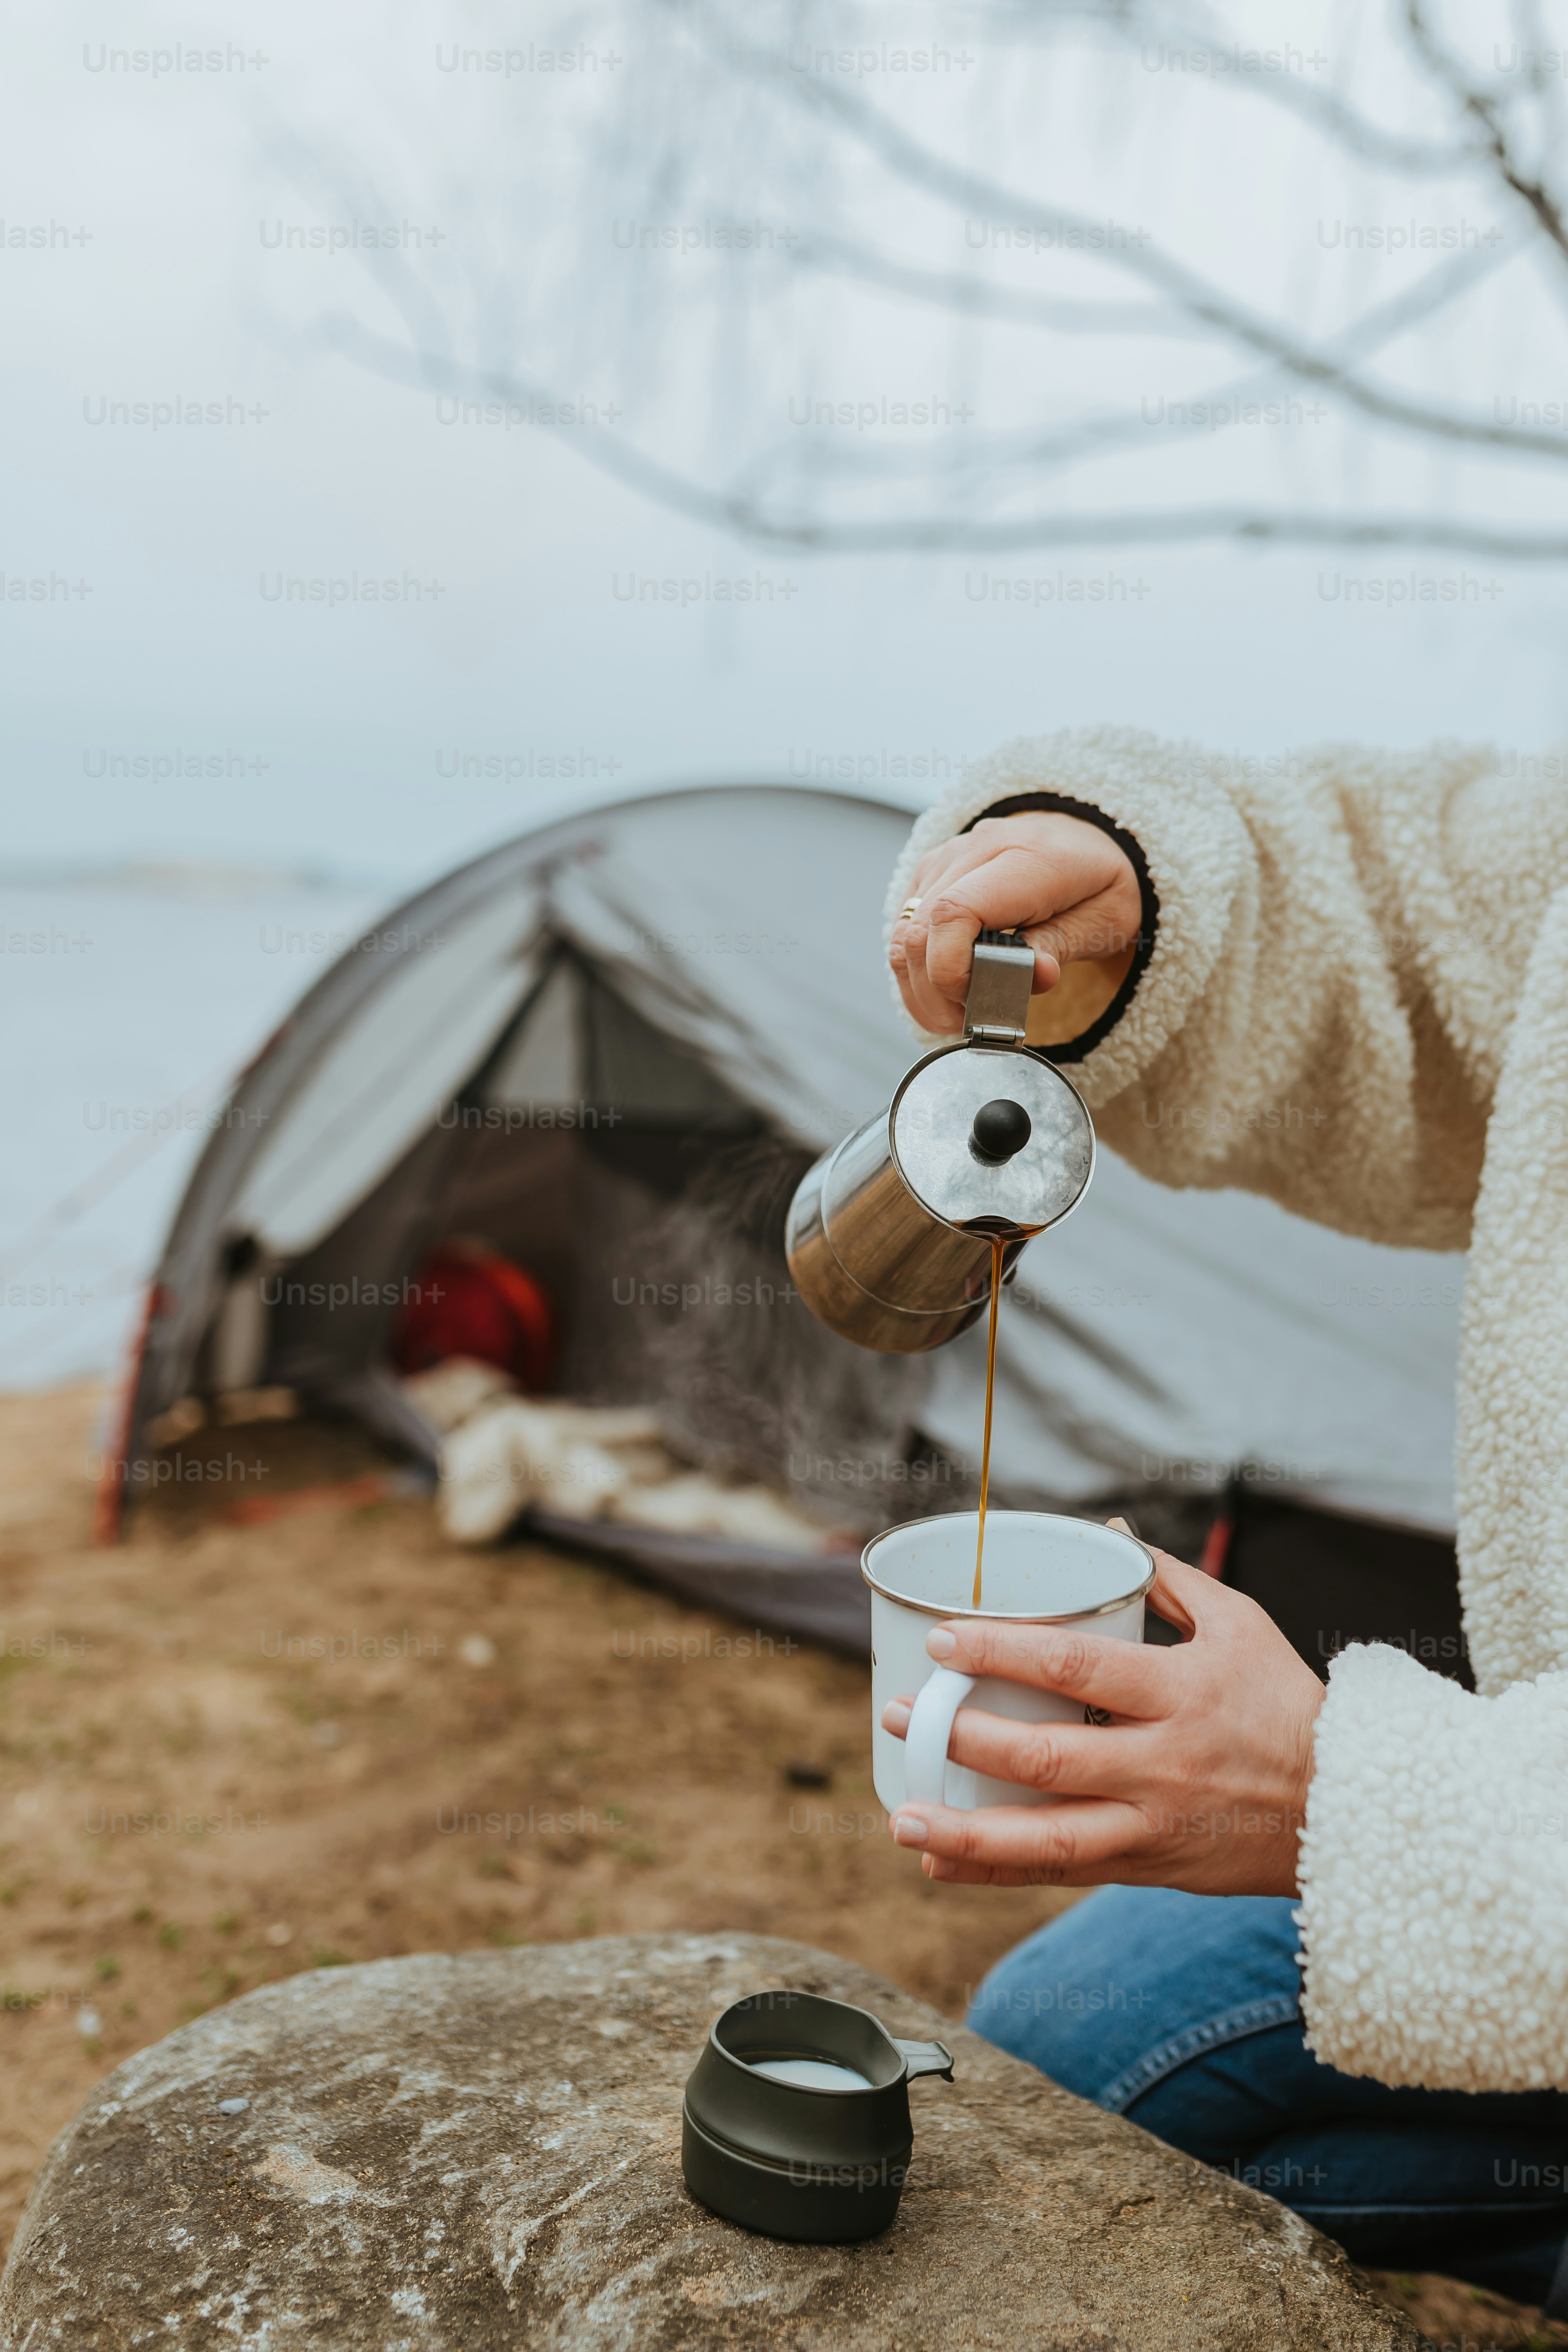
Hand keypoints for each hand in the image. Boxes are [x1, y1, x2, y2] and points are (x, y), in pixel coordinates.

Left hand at [881, 1551, 1323, 1896]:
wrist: (1347, 1808)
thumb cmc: (1285, 1701)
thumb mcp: (1240, 1625)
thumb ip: (1168, 1578)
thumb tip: (1104, 1529)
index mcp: (1183, 1690)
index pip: (1078, 1666)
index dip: (1004, 1651)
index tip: (943, 1641)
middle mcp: (1164, 1761)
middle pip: (1049, 1755)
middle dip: (963, 1736)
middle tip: (897, 1713)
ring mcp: (1155, 1823)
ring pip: (1048, 1838)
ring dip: (966, 1831)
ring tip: (900, 1816)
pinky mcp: (1150, 1867)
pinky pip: (1062, 1874)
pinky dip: (997, 1873)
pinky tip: (941, 1864)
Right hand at [890, 812, 1141, 1035]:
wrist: (1089, 843)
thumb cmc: (1099, 884)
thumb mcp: (1104, 921)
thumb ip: (1062, 947)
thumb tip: (1035, 976)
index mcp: (1030, 857)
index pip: (956, 911)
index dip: (950, 969)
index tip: (974, 1003)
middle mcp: (979, 847)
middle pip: (921, 930)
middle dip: (936, 992)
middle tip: (970, 1020)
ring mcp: (948, 857)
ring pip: (903, 934)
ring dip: (921, 987)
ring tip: (959, 1010)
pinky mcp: (930, 872)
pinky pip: (904, 928)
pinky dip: (917, 970)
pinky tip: (949, 987)